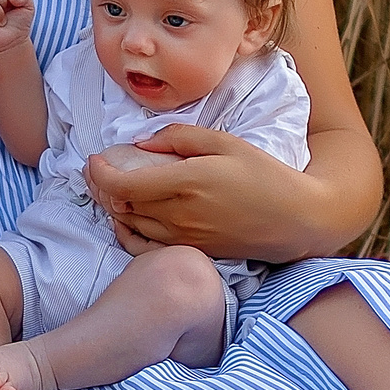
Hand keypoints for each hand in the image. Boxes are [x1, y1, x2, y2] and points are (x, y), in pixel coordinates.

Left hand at [86, 123, 325, 264]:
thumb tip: (142, 144)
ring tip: (109, 189)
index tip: (94, 160)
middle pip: (121, 205)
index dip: (99, 173)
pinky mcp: (191, 251)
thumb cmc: (264, 176)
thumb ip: (179, 138)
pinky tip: (125, 219)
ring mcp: (183, 238)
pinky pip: (146, 247)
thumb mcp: (225, 142)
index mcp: (185, 184)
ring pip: (130, 226)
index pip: (122, 185)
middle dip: (101, 186)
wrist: (295, 219)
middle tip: (97, 169)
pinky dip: (128, 233)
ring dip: (113, 207)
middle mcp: (178, 216)